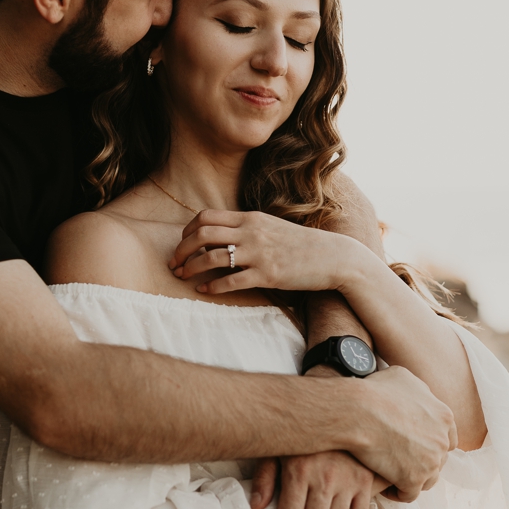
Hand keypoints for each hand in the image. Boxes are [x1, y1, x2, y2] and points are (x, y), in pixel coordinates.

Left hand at [169, 209, 364, 294]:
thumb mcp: (270, 227)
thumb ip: (245, 228)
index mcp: (250, 218)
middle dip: (181, 250)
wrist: (334, 257)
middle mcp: (251, 232)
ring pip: (211, 257)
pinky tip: (204, 291)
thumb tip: (218, 236)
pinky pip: (231, 281)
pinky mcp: (268, 275)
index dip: (187, 231)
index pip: (206, 217)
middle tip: (174, 263)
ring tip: (183, 276)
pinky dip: (212, 287)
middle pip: (201, 234)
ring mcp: (259, 253)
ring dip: (191, 268)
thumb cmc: (300, 244)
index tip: (182, 243)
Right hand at [354, 366, 455, 500]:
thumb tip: (412, 391)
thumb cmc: (374, 391)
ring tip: (393, 476)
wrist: (357, 412)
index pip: (447, 436)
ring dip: (413, 479)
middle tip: (401, 459)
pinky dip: (398, 493)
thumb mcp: (401, 376)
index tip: (413, 443)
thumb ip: (416, 387)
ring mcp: (430, 462)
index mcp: (444, 416)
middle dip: (421, 460)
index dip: (429, 441)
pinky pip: (409, 494)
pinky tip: (385, 486)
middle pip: (438, 459)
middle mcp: (442, 440)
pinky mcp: (413, 479)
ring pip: (428, 479)